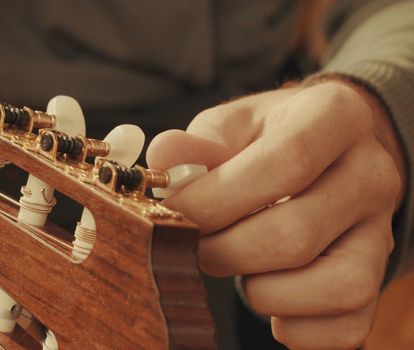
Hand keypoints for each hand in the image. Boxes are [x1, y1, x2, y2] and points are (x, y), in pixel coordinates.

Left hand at [147, 80, 405, 348]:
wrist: (325, 152)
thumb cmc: (269, 137)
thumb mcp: (234, 123)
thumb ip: (199, 142)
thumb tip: (165, 158)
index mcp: (334, 117)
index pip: (287, 163)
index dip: (217, 198)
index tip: (173, 211)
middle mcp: (371, 173)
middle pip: (296, 234)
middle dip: (224, 251)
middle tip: (193, 244)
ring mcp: (380, 230)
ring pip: (333, 286)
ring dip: (262, 292)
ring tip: (234, 268)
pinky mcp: (375, 274)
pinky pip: (346, 325)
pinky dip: (296, 325)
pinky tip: (267, 297)